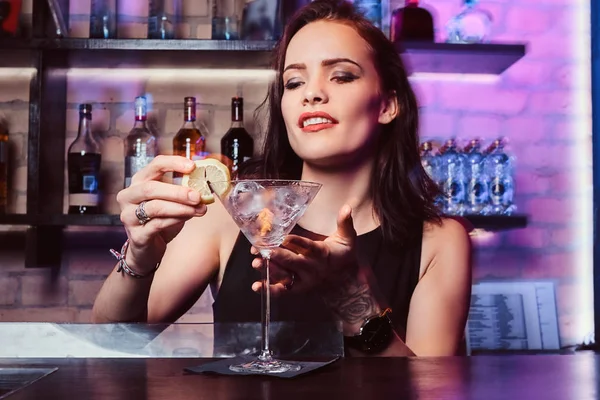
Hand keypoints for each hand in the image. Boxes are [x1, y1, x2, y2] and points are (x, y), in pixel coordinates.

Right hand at [115, 155, 206, 271]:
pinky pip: (157, 225)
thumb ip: (183, 191)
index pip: (155, 165)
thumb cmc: (161, 219)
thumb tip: (205, 184)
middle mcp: (128, 196)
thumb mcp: (171, 201)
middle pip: (151, 188)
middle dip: (178, 191)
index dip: (174, 163)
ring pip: (155, 207)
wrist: (147, 248)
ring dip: (180, 208)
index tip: (193, 166)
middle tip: (198, 196)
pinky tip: (188, 218)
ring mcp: (129, 216)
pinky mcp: (136, 235)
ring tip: (199, 209)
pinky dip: (175, 220)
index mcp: (139, 182)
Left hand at [250, 204, 357, 295]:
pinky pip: (282, 290)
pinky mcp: (297, 288)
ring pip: (285, 275)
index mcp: (323, 254)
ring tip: (256, 263)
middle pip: (293, 262)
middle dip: (278, 256)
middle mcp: (312, 268)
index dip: (297, 242)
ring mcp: (303, 279)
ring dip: (270, 270)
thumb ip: (345, 223)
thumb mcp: (347, 238)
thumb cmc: (342, 255)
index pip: (309, 247)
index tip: (284, 237)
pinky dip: (269, 289)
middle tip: (265, 250)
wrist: (345, 283)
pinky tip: (257, 285)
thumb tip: (347, 206)